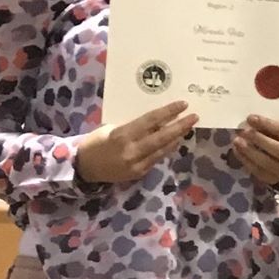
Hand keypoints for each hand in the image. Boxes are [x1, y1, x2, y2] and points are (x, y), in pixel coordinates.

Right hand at [75, 102, 196, 184]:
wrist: (83, 168)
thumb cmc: (96, 142)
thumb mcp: (112, 128)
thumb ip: (134, 125)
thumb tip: (158, 119)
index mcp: (122, 135)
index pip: (150, 121)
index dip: (168, 112)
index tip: (183, 104)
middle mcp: (131, 150)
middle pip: (161, 137)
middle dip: (180, 126)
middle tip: (194, 116)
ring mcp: (136, 164)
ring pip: (163, 149)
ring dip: (177, 137)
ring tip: (189, 127)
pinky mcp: (138, 173)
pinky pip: (157, 158)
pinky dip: (167, 149)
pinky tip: (175, 141)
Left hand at [231, 114, 278, 187]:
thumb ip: (271, 128)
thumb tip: (252, 121)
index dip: (267, 124)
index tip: (251, 118)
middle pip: (277, 148)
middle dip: (259, 139)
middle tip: (244, 131)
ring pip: (266, 161)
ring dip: (249, 150)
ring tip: (237, 141)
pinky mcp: (272, 180)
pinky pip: (257, 170)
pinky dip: (245, 160)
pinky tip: (237, 151)